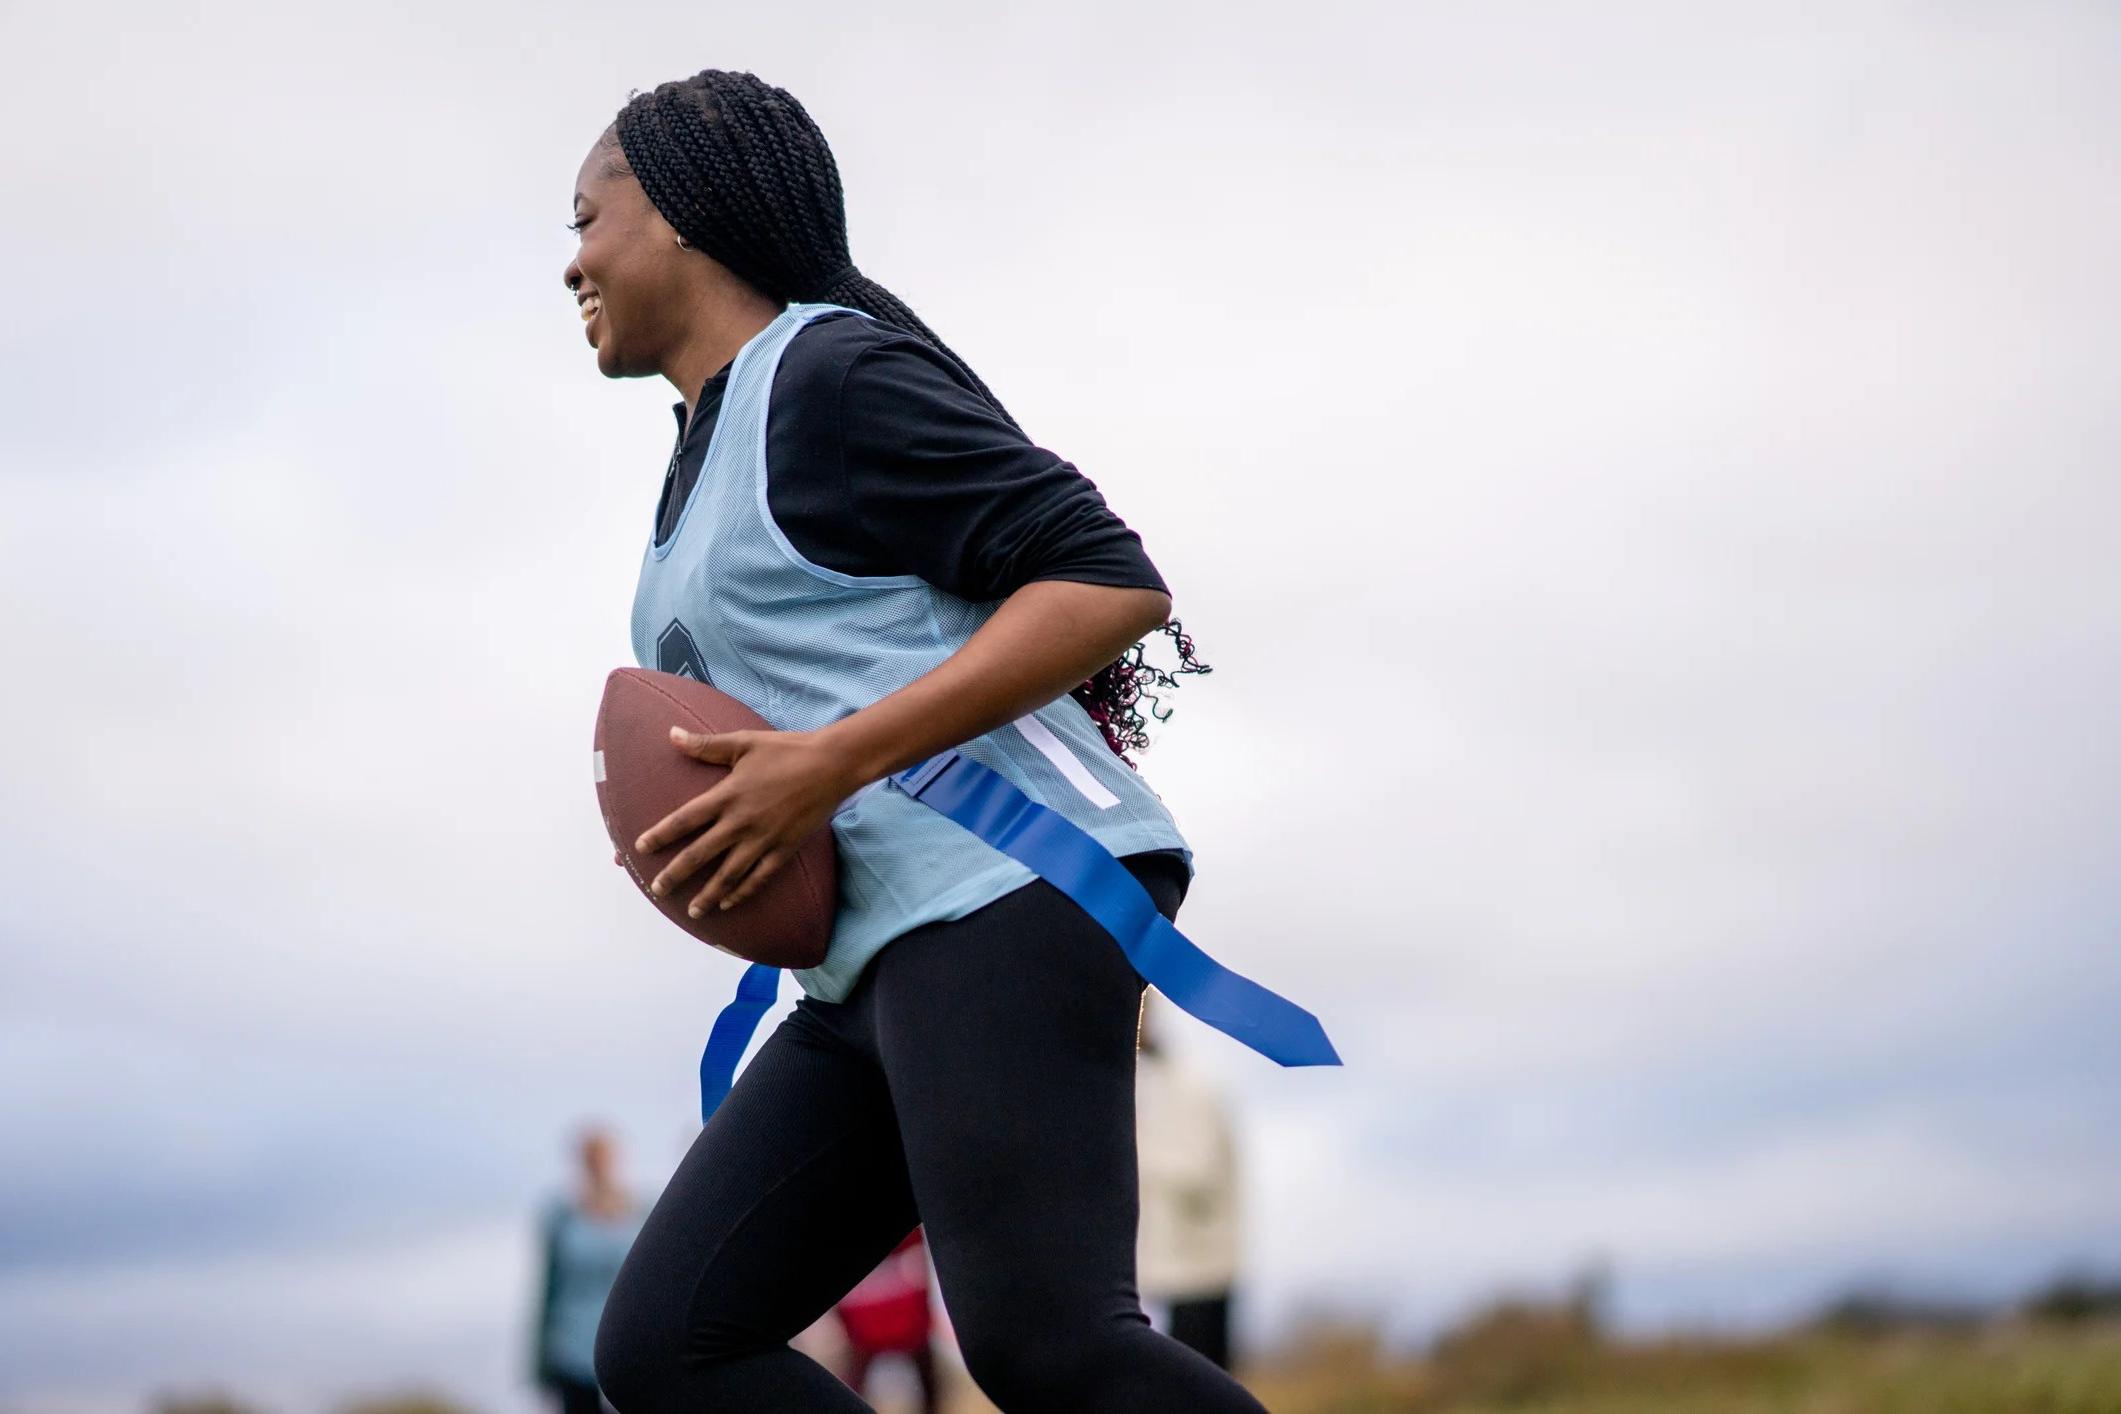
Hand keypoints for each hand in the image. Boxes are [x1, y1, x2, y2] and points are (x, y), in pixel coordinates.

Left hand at [636, 726, 860, 916]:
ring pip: (728, 874)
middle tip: (657, 889)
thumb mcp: (743, 743)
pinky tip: (728, 903)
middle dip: (676, 874)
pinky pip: (759, 877)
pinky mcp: (784, 848)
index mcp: (728, 795)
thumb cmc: (786, 749)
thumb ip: (705, 745)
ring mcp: (764, 839)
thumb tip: (670, 734)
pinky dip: (742, 893)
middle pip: (700, 854)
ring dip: (707, 894)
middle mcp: (741, 822)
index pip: (685, 820)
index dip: (661, 835)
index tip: (640, 849)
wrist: (831, 764)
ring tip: (692, 911)